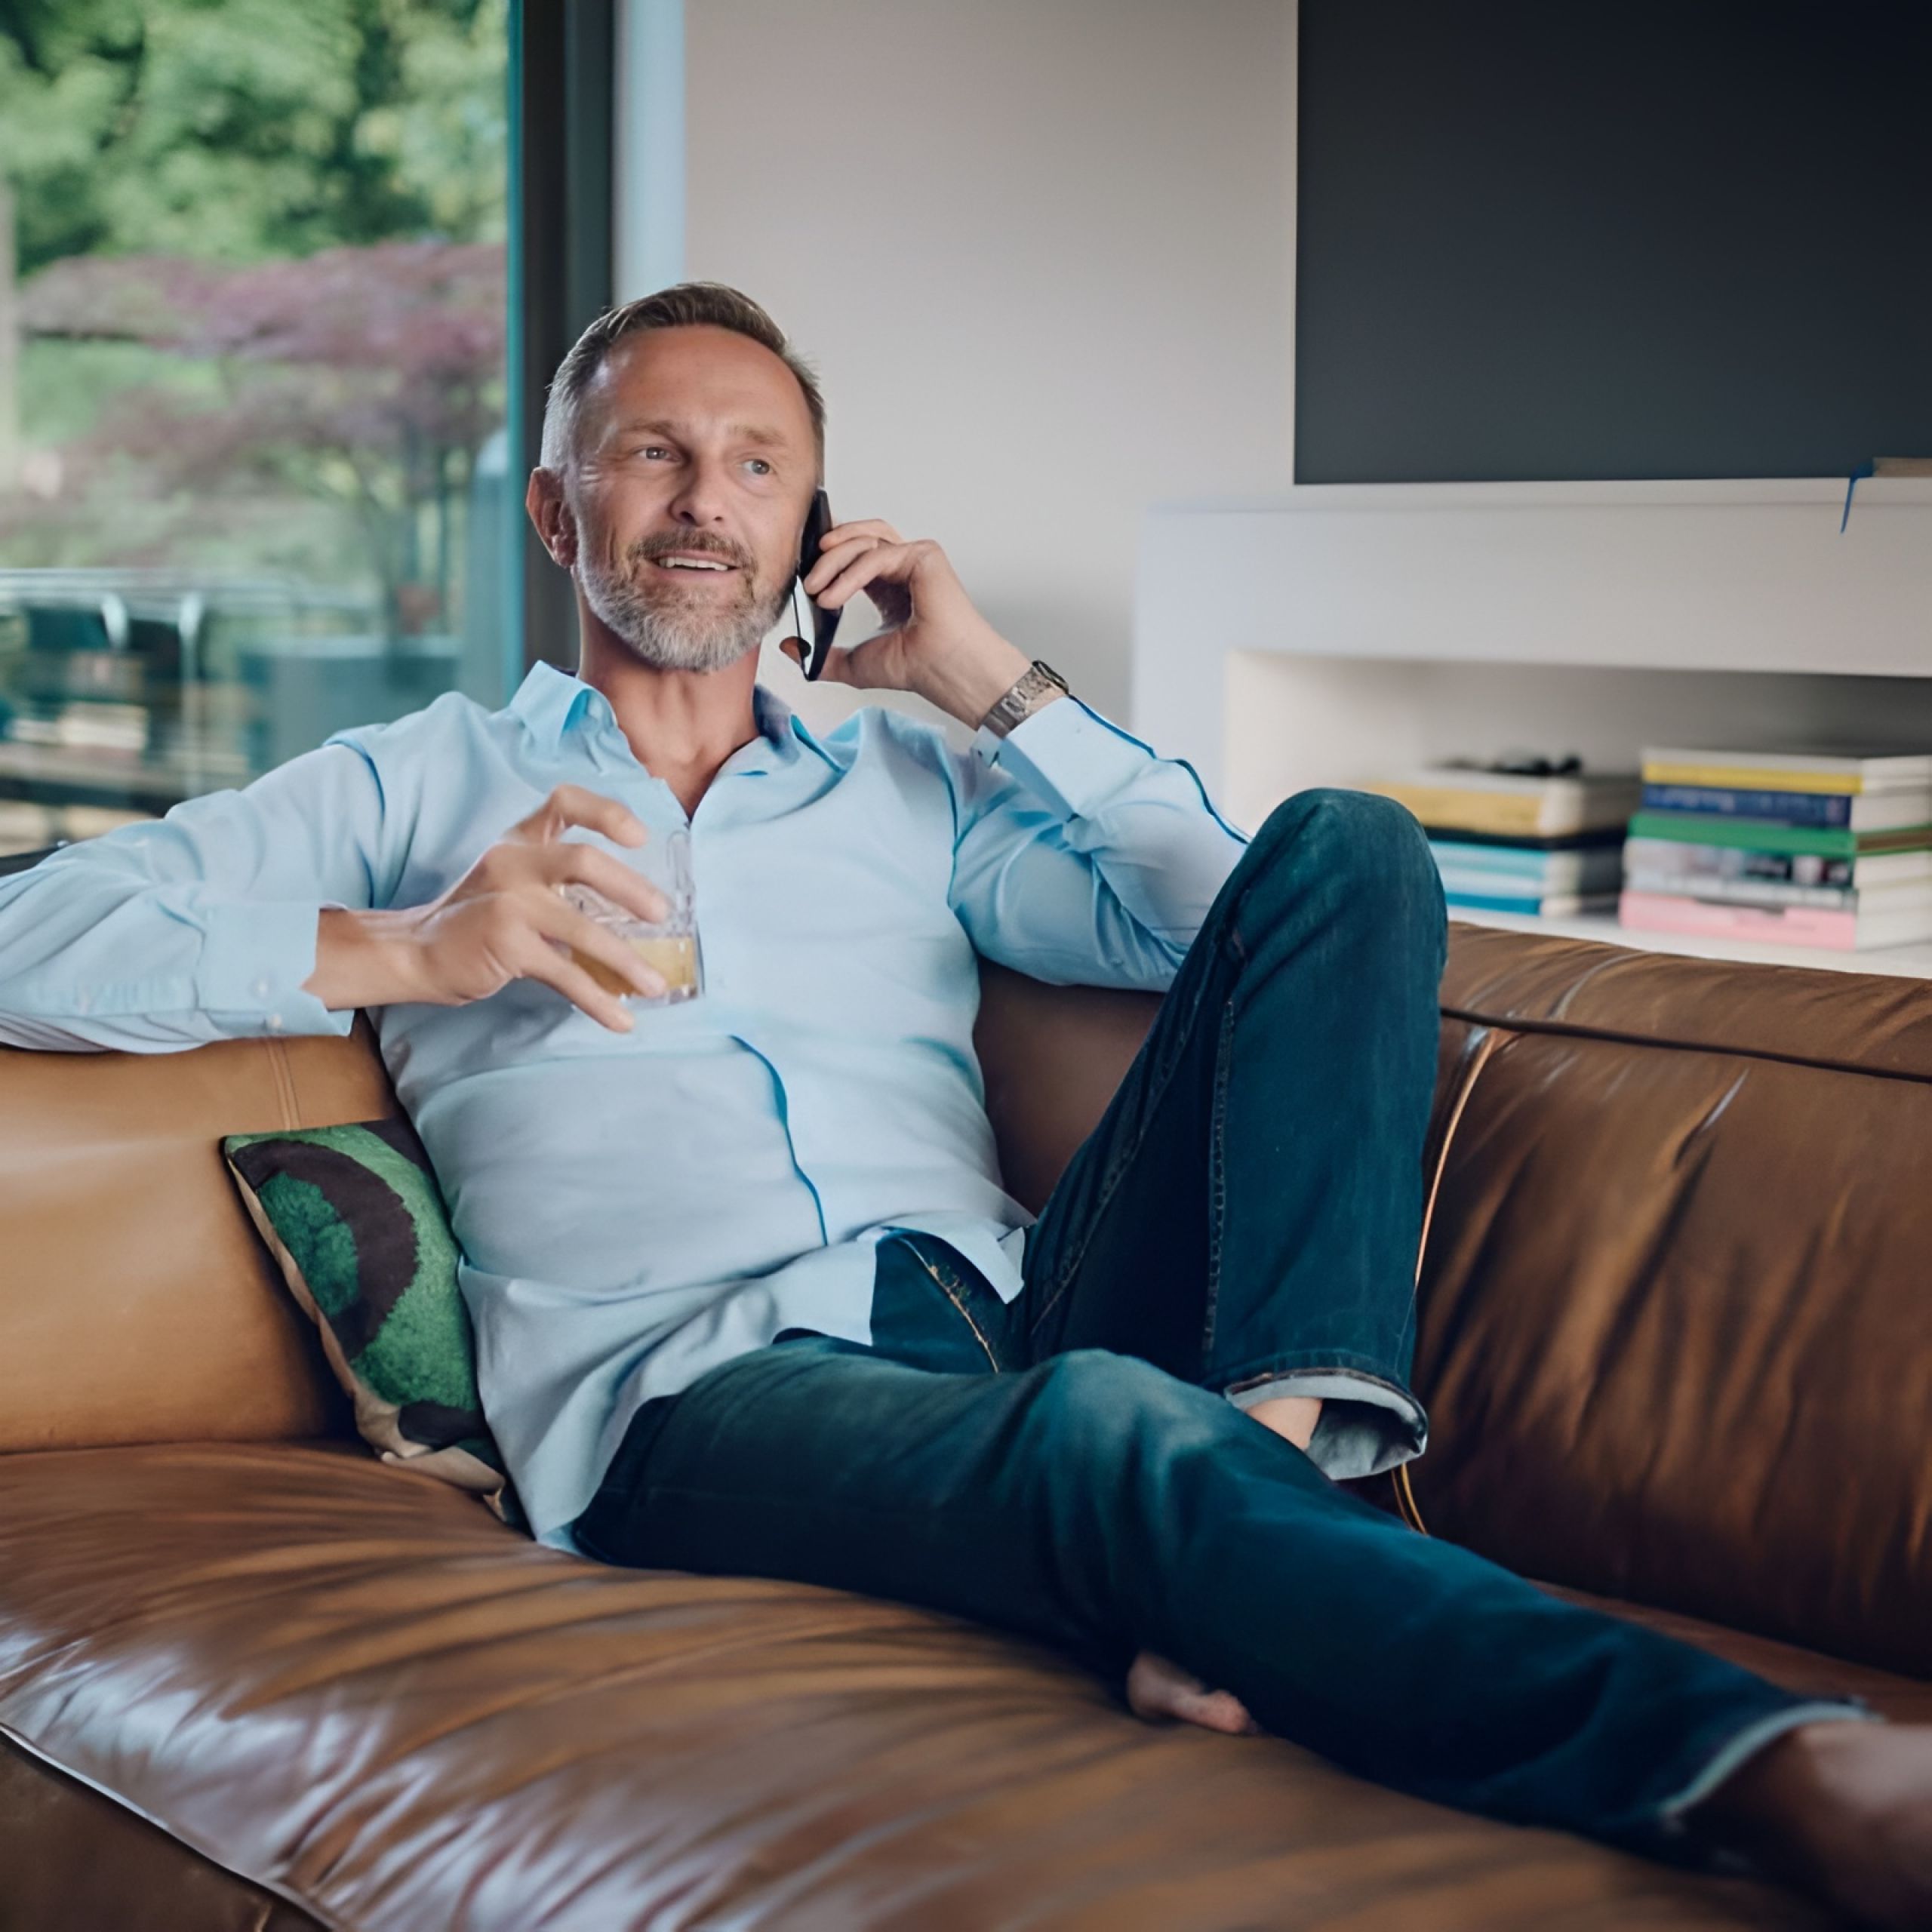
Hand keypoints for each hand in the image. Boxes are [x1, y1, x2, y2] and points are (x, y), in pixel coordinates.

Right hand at [306, 786, 671, 1031]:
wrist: (416, 953)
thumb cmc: (477, 920)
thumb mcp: (513, 881)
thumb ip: (560, 881)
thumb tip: (634, 908)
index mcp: (520, 840)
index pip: (564, 803)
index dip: (606, 812)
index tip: (640, 836)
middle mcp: (513, 862)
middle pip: (582, 861)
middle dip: (630, 888)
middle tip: (661, 915)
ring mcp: (508, 903)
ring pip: (581, 927)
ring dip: (625, 959)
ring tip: (655, 984)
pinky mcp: (506, 944)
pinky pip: (565, 973)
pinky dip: (598, 999)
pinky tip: (621, 1019)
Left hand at [781, 518, 1034, 728]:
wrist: (946, 673)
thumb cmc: (916, 668)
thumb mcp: (854, 664)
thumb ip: (821, 656)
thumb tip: (789, 648)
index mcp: (889, 587)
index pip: (853, 555)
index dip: (826, 557)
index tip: (802, 575)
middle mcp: (903, 568)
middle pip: (857, 539)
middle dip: (826, 553)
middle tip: (805, 579)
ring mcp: (915, 559)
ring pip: (865, 540)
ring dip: (833, 559)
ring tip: (814, 588)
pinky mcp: (924, 556)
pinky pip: (877, 555)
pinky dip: (850, 575)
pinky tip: (832, 597)